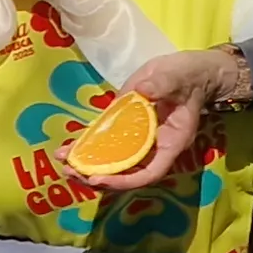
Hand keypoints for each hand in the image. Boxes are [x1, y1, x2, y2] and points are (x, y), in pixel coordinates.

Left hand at [78, 47, 251, 192]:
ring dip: (87, 167)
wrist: (189, 72)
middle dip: (97, 176)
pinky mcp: (125, 127)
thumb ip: (163, 84)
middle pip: (126, 174)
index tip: (99, 178)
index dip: (124, 181)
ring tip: (63, 163)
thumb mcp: (179, 77)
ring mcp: (137, 139)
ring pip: (113, 164)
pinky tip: (64, 151)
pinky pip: (105, 145)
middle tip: (72, 172)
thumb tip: (144, 90)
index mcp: (171, 142)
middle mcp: (153, 147)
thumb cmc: (189, 76)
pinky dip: (85, 149)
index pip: (149, 173)